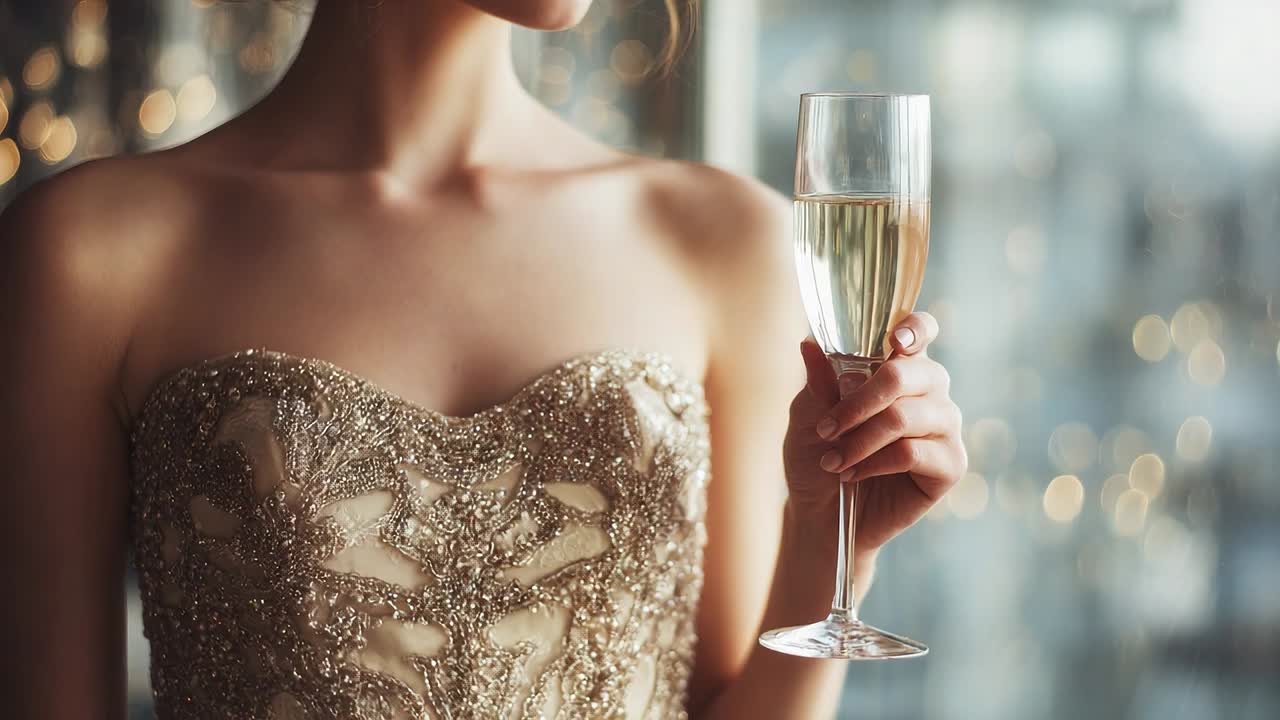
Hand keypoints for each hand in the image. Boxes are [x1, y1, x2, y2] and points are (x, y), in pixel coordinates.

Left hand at [783, 312, 965, 554]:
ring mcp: (944, 427)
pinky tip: (853, 474)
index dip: (915, 328)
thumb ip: (817, 382)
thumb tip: (809, 344)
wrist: (820, 514)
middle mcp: (929, 392)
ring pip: (908, 416)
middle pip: (912, 373)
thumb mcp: (806, 416)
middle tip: (827, 428)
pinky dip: (875, 462)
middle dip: (861, 400)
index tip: (894, 339)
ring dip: (862, 438)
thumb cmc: (816, 457)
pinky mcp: (950, 465)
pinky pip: (914, 452)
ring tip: (834, 460)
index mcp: (899, 367)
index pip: (921, 332)